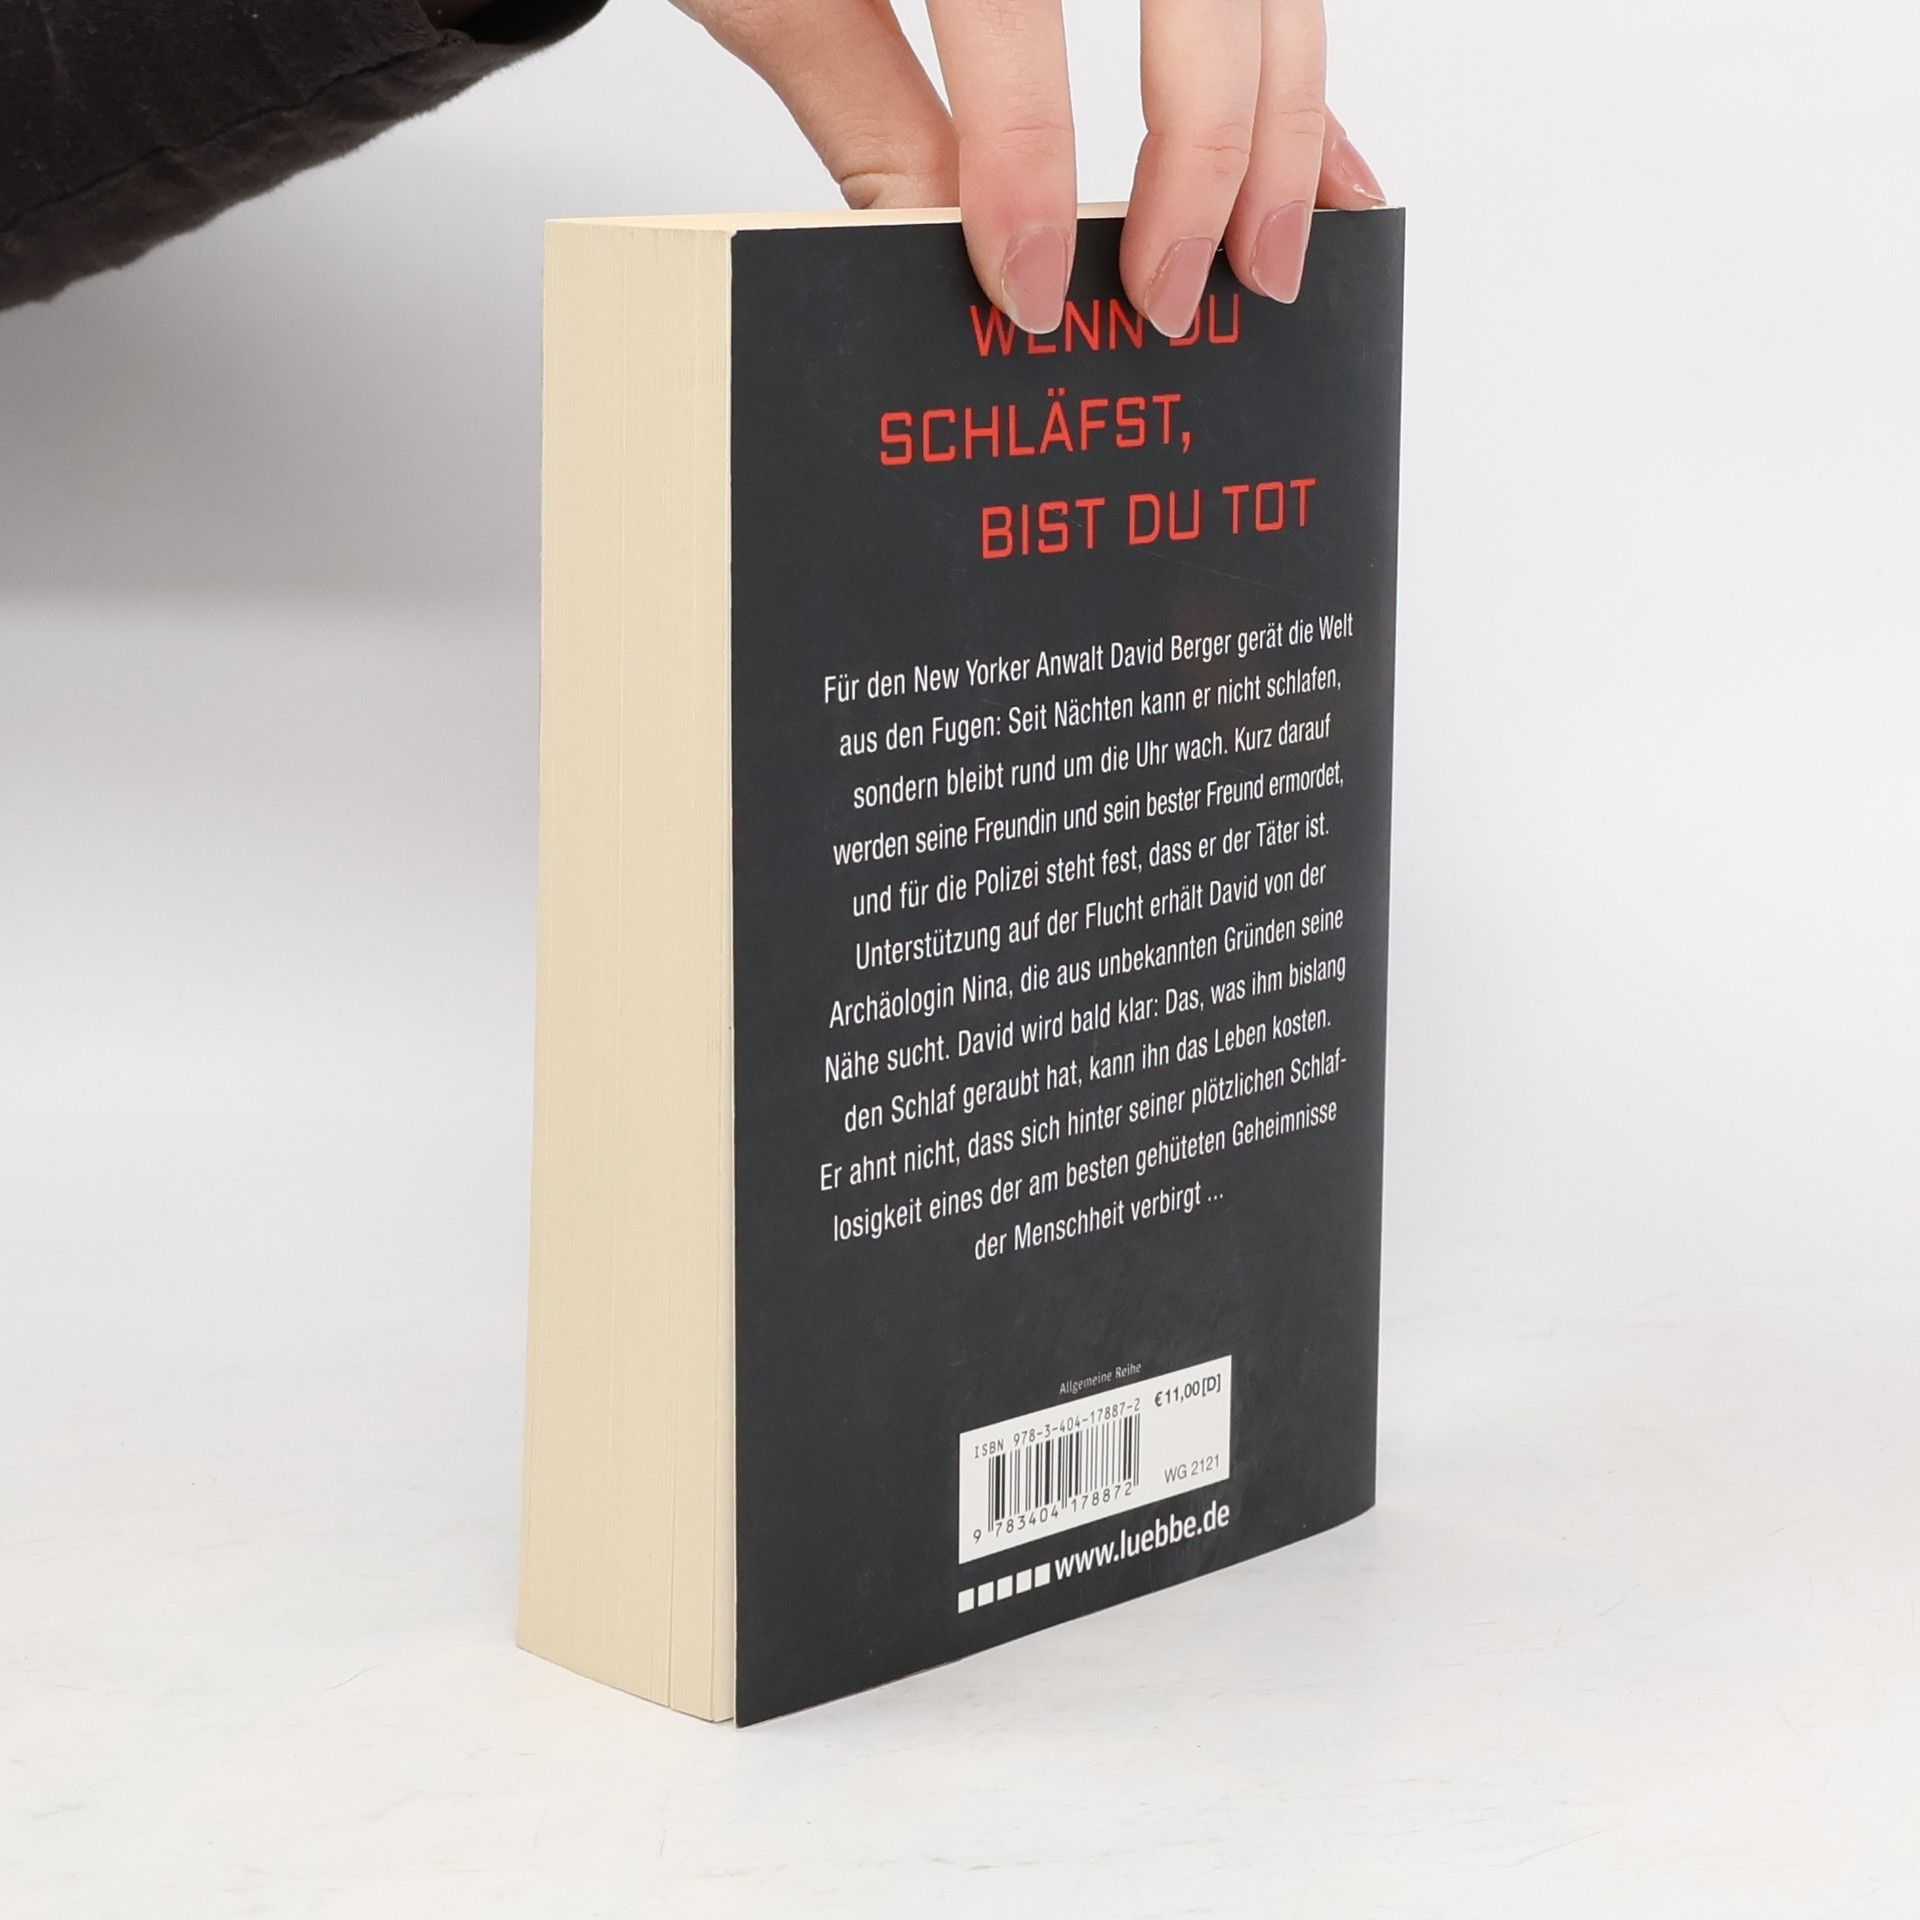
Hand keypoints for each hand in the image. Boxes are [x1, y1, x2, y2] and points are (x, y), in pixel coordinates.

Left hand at [671, 1, 1382, 336]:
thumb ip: (865, 108)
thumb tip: (942, 255)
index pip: (1015, 13)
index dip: (1027, 166)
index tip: (1031, 291)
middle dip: (1203, 160)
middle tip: (1167, 299)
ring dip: (1284, 124)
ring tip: (1267, 260)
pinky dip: (1295, 62)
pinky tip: (1315, 156)